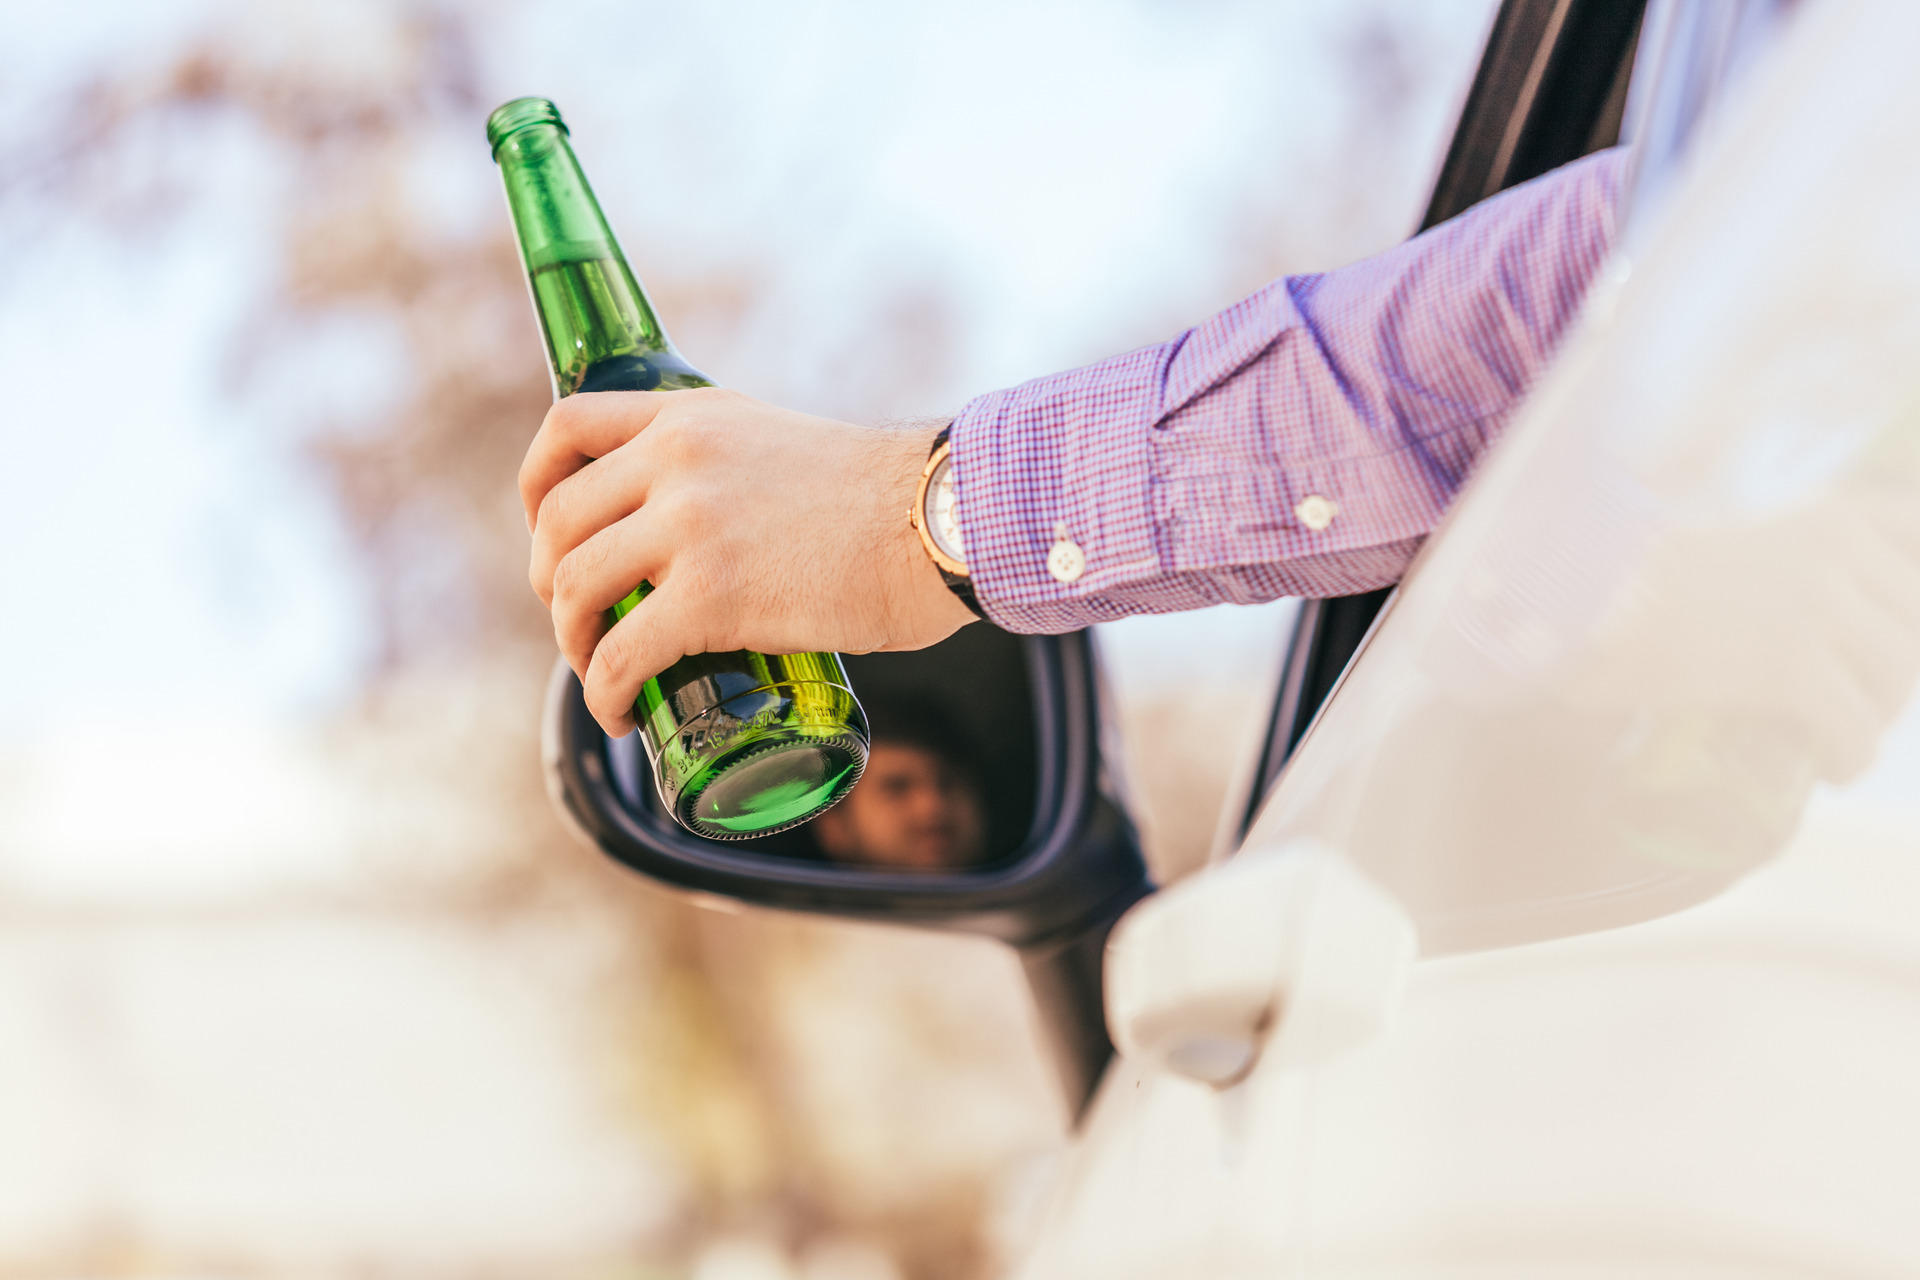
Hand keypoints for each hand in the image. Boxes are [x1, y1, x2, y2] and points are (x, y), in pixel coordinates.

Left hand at [520, 388, 977, 735]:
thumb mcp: (785, 444)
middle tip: (582, 622)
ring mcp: (688, 526)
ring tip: (601, 672)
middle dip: (550, 581)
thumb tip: (718, 523)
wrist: (941, 521)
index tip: (546, 529)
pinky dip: (602, 695)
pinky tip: (621, 715)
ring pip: (573, 587)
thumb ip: (735, 466)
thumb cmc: (889, 499)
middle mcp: (675, 459)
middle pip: (559, 521)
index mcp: (690, 416)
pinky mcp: (709, 596)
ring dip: (572, 642)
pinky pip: (619, 654)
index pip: (567, 426)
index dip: (537, 485)